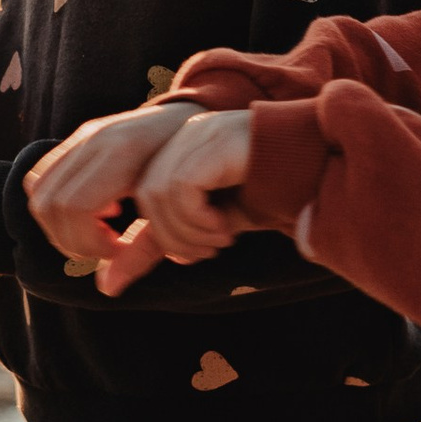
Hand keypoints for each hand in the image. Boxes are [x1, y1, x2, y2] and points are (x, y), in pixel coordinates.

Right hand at [21, 101, 201, 261]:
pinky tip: (97, 210)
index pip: (73, 206)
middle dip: (71, 240)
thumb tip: (106, 289)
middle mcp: (95, 138)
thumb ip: (145, 248)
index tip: (118, 249)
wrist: (198, 114)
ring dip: (62, 226)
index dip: (88, 242)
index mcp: (122, 152)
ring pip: (38, 192)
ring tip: (102, 231)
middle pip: (48, 204)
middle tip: (108, 248)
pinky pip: (43, 177)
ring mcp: (83, 134)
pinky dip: (58, 204)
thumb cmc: (196, 166)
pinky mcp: (78, 137)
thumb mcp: (180, 206)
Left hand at [99, 112, 255, 296]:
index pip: (136, 195)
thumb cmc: (260, 196)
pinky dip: (199, 219)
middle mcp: (179, 137)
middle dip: (168, 236)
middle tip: (202, 252)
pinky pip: (181, 187)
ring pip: (157, 193)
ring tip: (220, 240)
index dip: (151, 233)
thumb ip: (154, 248)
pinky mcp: (214, 141)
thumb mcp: (198, 227)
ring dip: (187, 232)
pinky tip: (225, 227)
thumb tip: (106, 286)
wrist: (314, 171)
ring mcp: (196, 134)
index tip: (186, 255)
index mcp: (171, 152)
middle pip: (142, 195)